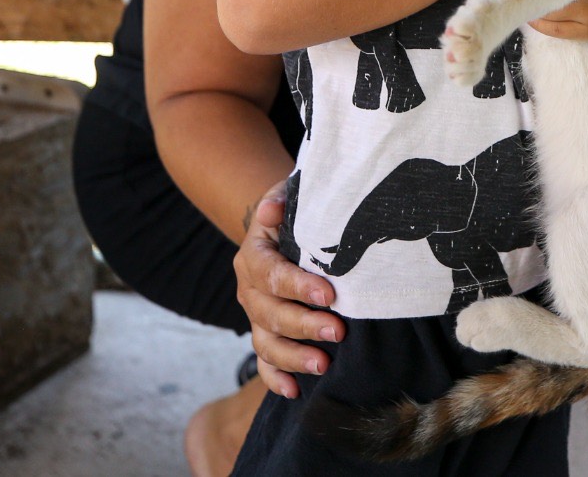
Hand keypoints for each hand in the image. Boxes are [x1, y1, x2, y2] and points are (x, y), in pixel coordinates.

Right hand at [233, 182, 345, 398]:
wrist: (281, 229)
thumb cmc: (294, 214)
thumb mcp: (289, 197)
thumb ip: (281, 200)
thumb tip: (272, 209)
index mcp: (254, 255)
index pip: (270, 273)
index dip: (297, 285)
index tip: (329, 294)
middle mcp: (249, 288)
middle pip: (269, 313)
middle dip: (304, 325)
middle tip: (338, 331)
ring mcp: (255, 315)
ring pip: (265, 342)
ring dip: (293, 356)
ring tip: (324, 364)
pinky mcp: (264, 333)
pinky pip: (263, 362)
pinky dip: (275, 378)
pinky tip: (294, 391)